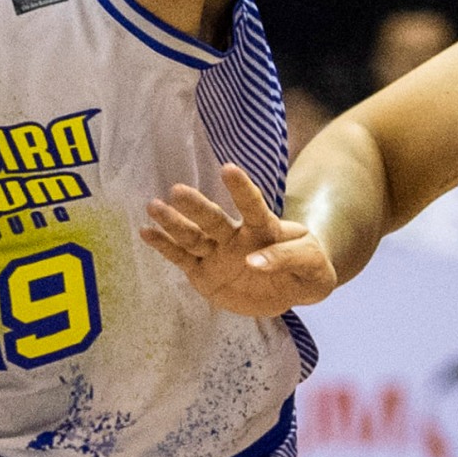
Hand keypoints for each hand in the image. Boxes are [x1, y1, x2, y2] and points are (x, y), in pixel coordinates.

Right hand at [138, 164, 333, 316]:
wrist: (290, 287)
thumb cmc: (306, 268)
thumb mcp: (311, 264)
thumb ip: (288, 258)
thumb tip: (253, 262)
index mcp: (264, 229)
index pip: (253, 206)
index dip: (242, 189)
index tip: (228, 169)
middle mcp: (235, 237)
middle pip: (214, 220)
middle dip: (196, 207)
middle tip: (177, 190)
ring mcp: (217, 253)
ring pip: (193, 237)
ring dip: (173, 222)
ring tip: (153, 206)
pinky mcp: (203, 272)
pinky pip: (181, 258)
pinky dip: (164, 247)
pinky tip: (146, 232)